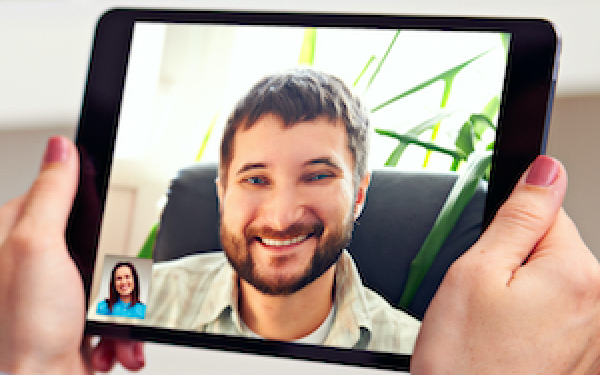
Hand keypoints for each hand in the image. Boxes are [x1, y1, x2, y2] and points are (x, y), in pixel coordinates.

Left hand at [0, 137, 143, 373]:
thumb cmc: (21, 332)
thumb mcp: (38, 247)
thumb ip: (51, 194)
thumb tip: (60, 146)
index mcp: (14, 235)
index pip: (55, 195)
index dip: (85, 203)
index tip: (100, 218)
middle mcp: (31, 264)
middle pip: (93, 238)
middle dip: (112, 266)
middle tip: (104, 282)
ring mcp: (55, 295)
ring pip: (108, 277)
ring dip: (121, 304)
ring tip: (110, 321)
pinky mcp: (74, 321)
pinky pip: (113, 310)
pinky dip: (119, 329)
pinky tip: (109, 342)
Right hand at [411, 156, 599, 373]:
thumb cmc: (465, 362)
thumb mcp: (476, 273)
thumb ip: (519, 216)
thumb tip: (545, 172)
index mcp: (576, 275)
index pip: (548, 212)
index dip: (508, 229)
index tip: (490, 255)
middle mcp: (599, 305)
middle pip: (552, 250)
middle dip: (514, 264)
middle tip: (483, 299)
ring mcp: (595, 336)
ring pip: (550, 285)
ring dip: (520, 297)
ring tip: (493, 328)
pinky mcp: (583, 358)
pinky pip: (555, 317)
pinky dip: (529, 323)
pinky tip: (508, 345)